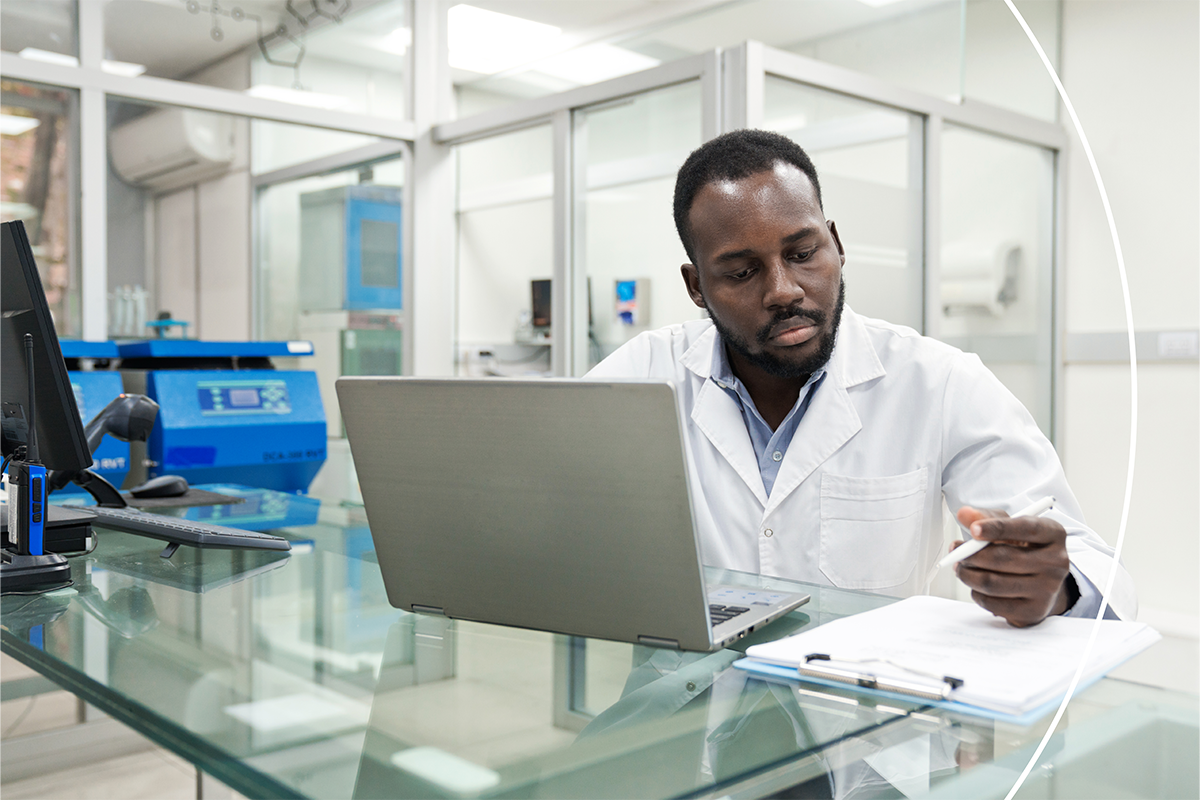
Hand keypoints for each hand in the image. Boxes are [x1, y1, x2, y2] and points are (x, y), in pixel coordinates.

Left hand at [951, 506, 1071, 626]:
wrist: (1041, 581)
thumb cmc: (1023, 549)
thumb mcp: (1009, 527)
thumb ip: (986, 517)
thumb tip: (964, 514)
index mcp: (1053, 534)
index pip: (1026, 528)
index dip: (997, 528)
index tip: (973, 529)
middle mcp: (1056, 562)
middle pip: (1003, 558)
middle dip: (971, 555)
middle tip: (956, 552)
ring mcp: (1047, 589)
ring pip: (993, 583)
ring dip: (968, 575)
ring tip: (962, 568)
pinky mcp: (1034, 611)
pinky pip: (993, 604)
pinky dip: (977, 594)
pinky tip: (977, 586)